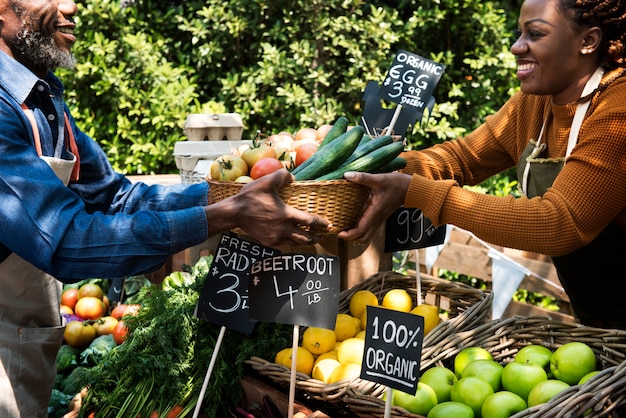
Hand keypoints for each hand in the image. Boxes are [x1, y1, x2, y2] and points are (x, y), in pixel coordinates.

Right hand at [206, 169, 331, 246]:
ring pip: (296, 243)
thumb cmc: (250, 197)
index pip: (309, 221)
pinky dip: (292, 243)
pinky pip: (285, 245)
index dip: (321, 223)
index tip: (328, 224)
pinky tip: (293, 239)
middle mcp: (283, 229)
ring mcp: (276, 238)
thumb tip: (292, 177)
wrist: (234, 213)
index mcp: (286, 215)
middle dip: (316, 237)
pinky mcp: (268, 242)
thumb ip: (282, 176)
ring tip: (311, 239)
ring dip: (305, 241)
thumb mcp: (266, 181)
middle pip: (306, 237)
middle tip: (322, 235)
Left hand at [338, 171, 410, 241]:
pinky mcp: (379, 216)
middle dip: (350, 238)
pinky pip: (368, 227)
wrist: (411, 188)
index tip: (339, 233)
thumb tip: (347, 175)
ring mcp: (378, 219)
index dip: (349, 234)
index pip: (361, 231)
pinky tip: (351, 219)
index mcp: (375, 212)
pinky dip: (359, 228)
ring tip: (343, 227)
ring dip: (354, 234)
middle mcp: (376, 219)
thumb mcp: (380, 179)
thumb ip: (363, 177)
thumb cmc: (397, 184)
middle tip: (338, 231)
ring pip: (365, 234)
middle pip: (362, 238)